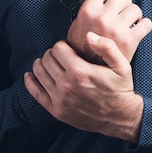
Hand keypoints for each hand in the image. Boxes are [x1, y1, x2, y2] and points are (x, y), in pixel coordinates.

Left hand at [24, 32, 142, 142]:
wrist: (120, 116)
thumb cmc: (120, 88)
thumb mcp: (121, 65)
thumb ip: (107, 46)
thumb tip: (88, 35)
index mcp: (80, 71)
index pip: (57, 48)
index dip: (62, 45)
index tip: (68, 49)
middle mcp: (67, 85)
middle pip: (47, 59)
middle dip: (52, 54)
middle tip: (60, 56)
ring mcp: (60, 99)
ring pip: (39, 72)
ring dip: (41, 64)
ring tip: (49, 63)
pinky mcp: (56, 110)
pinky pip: (36, 92)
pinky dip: (30, 81)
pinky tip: (31, 75)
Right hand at [67, 0, 151, 62]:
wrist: (90, 73)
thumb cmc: (82, 51)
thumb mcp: (76, 26)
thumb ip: (88, 9)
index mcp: (88, 11)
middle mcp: (103, 17)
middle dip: (123, 3)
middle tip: (119, 12)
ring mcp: (118, 28)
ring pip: (135, 9)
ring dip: (133, 15)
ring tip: (127, 23)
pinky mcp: (131, 40)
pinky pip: (146, 24)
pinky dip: (144, 26)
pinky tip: (137, 29)